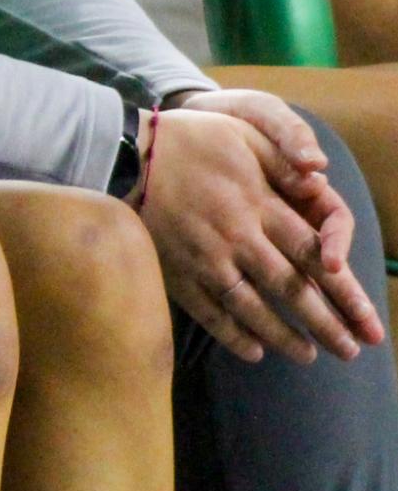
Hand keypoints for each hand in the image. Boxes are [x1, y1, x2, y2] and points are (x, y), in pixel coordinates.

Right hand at [137, 100, 382, 364]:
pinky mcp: (175, 270)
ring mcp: (204, 258)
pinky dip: (234, 335)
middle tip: (351, 350)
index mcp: (257, 203)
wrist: (124, 152)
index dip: (345, 291)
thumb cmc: (189, 139)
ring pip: (253, 308)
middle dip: (326, 325)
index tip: (366, 319)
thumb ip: (283, 161)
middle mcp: (236, 236)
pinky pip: (209, 312)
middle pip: (291, 289)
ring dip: (285, 337)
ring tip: (309, 356)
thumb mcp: (242, 134)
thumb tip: (321, 184)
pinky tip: (254, 351)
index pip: (313, 255)